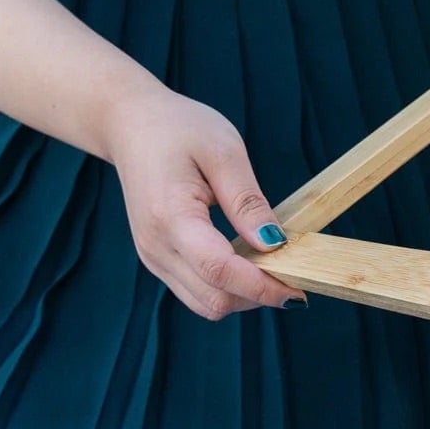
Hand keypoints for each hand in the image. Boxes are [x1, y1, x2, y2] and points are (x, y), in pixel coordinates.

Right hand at [102, 86, 304, 319]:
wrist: (131, 125)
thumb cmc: (177, 128)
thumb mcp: (224, 151)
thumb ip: (248, 202)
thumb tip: (275, 244)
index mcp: (171, 217)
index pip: (220, 271)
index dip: (262, 286)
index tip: (298, 287)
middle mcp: (156, 247)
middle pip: (214, 299)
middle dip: (257, 296)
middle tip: (294, 275)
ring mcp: (152, 256)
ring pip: (205, 303)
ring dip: (243, 295)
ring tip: (274, 268)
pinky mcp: (156, 258)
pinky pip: (195, 290)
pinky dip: (226, 287)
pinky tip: (248, 262)